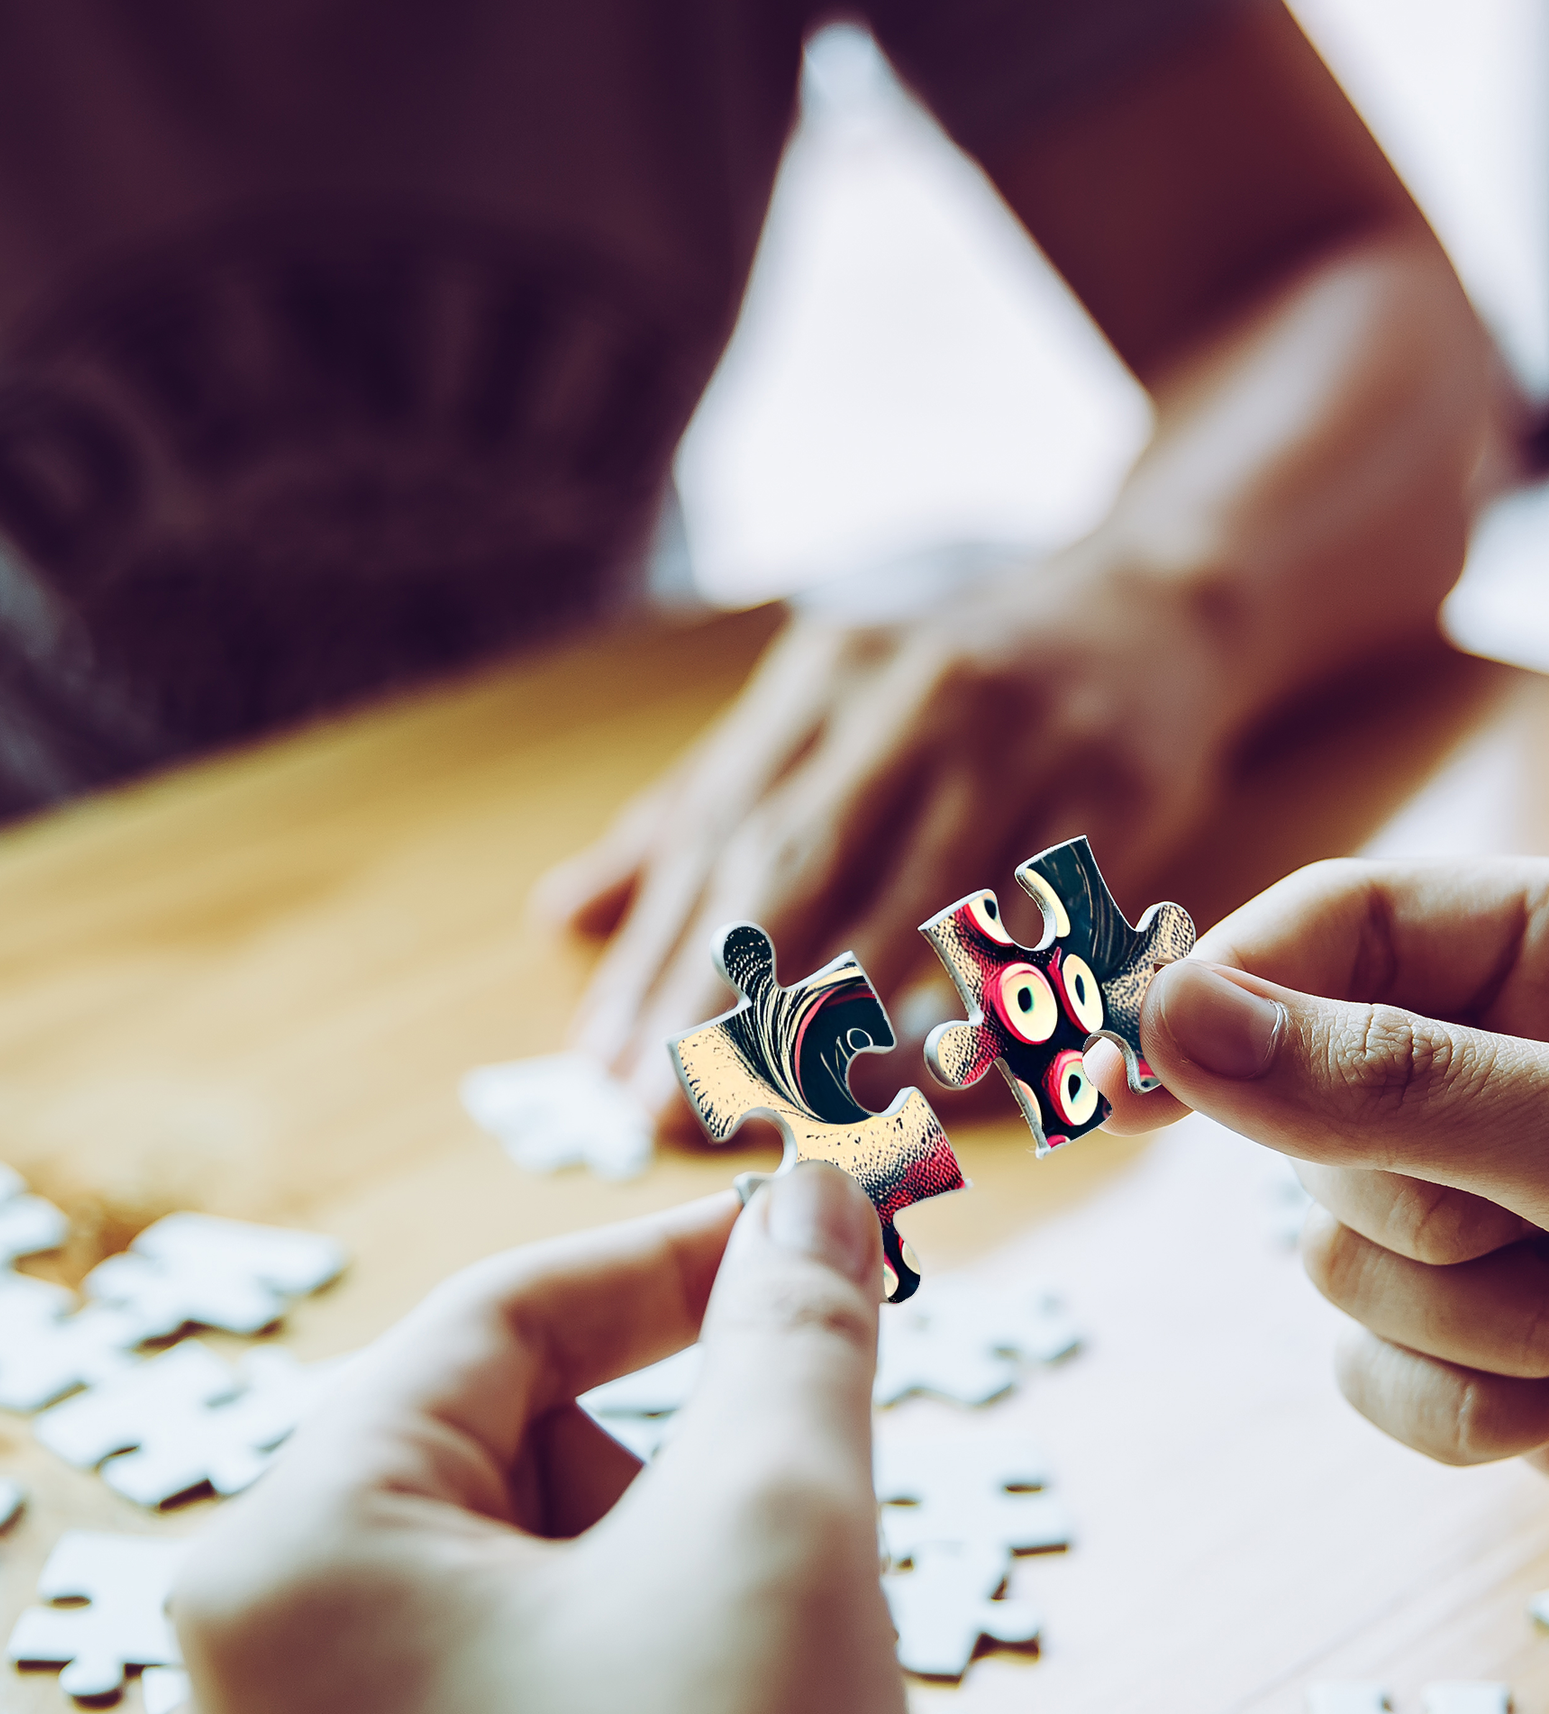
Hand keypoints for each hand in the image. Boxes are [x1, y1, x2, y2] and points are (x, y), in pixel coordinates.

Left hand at [163, 1166, 921, 1713]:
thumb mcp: (777, 1541)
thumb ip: (790, 1333)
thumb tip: (816, 1191)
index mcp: (289, 1560)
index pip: (492, 1323)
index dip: (670, 1260)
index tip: (810, 1229)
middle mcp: (254, 1673)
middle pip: (498, 1452)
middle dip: (671, 1458)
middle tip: (805, 1512)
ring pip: (517, 1579)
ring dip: (666, 1578)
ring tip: (762, 1701)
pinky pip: (507, 1694)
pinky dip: (632, 1674)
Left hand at [536, 549, 1234, 1125]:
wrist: (1150, 605)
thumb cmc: (955, 686)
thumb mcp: (819, 713)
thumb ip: (697, 811)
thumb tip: (564, 915)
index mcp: (820, 679)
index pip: (713, 829)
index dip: (654, 953)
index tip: (604, 1060)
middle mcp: (908, 696)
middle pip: (794, 863)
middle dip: (717, 996)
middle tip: (664, 1105)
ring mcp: (1017, 738)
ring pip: (910, 900)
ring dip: (837, 1018)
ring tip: (771, 1109)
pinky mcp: (1113, 787)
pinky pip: (1037, 919)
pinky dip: (980, 1001)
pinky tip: (928, 1075)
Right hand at [1084, 858, 1548, 1465]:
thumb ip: (1389, 1078)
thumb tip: (1169, 1018)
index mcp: (1543, 955)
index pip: (1333, 922)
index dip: (1221, 988)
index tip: (1117, 1078)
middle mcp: (1494, 1072)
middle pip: (1312, 1104)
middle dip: (1408, 1202)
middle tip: (1542, 1224)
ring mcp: (1487, 1208)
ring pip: (1338, 1256)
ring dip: (1463, 1319)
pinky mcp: (1488, 1336)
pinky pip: (1378, 1373)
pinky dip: (1461, 1404)